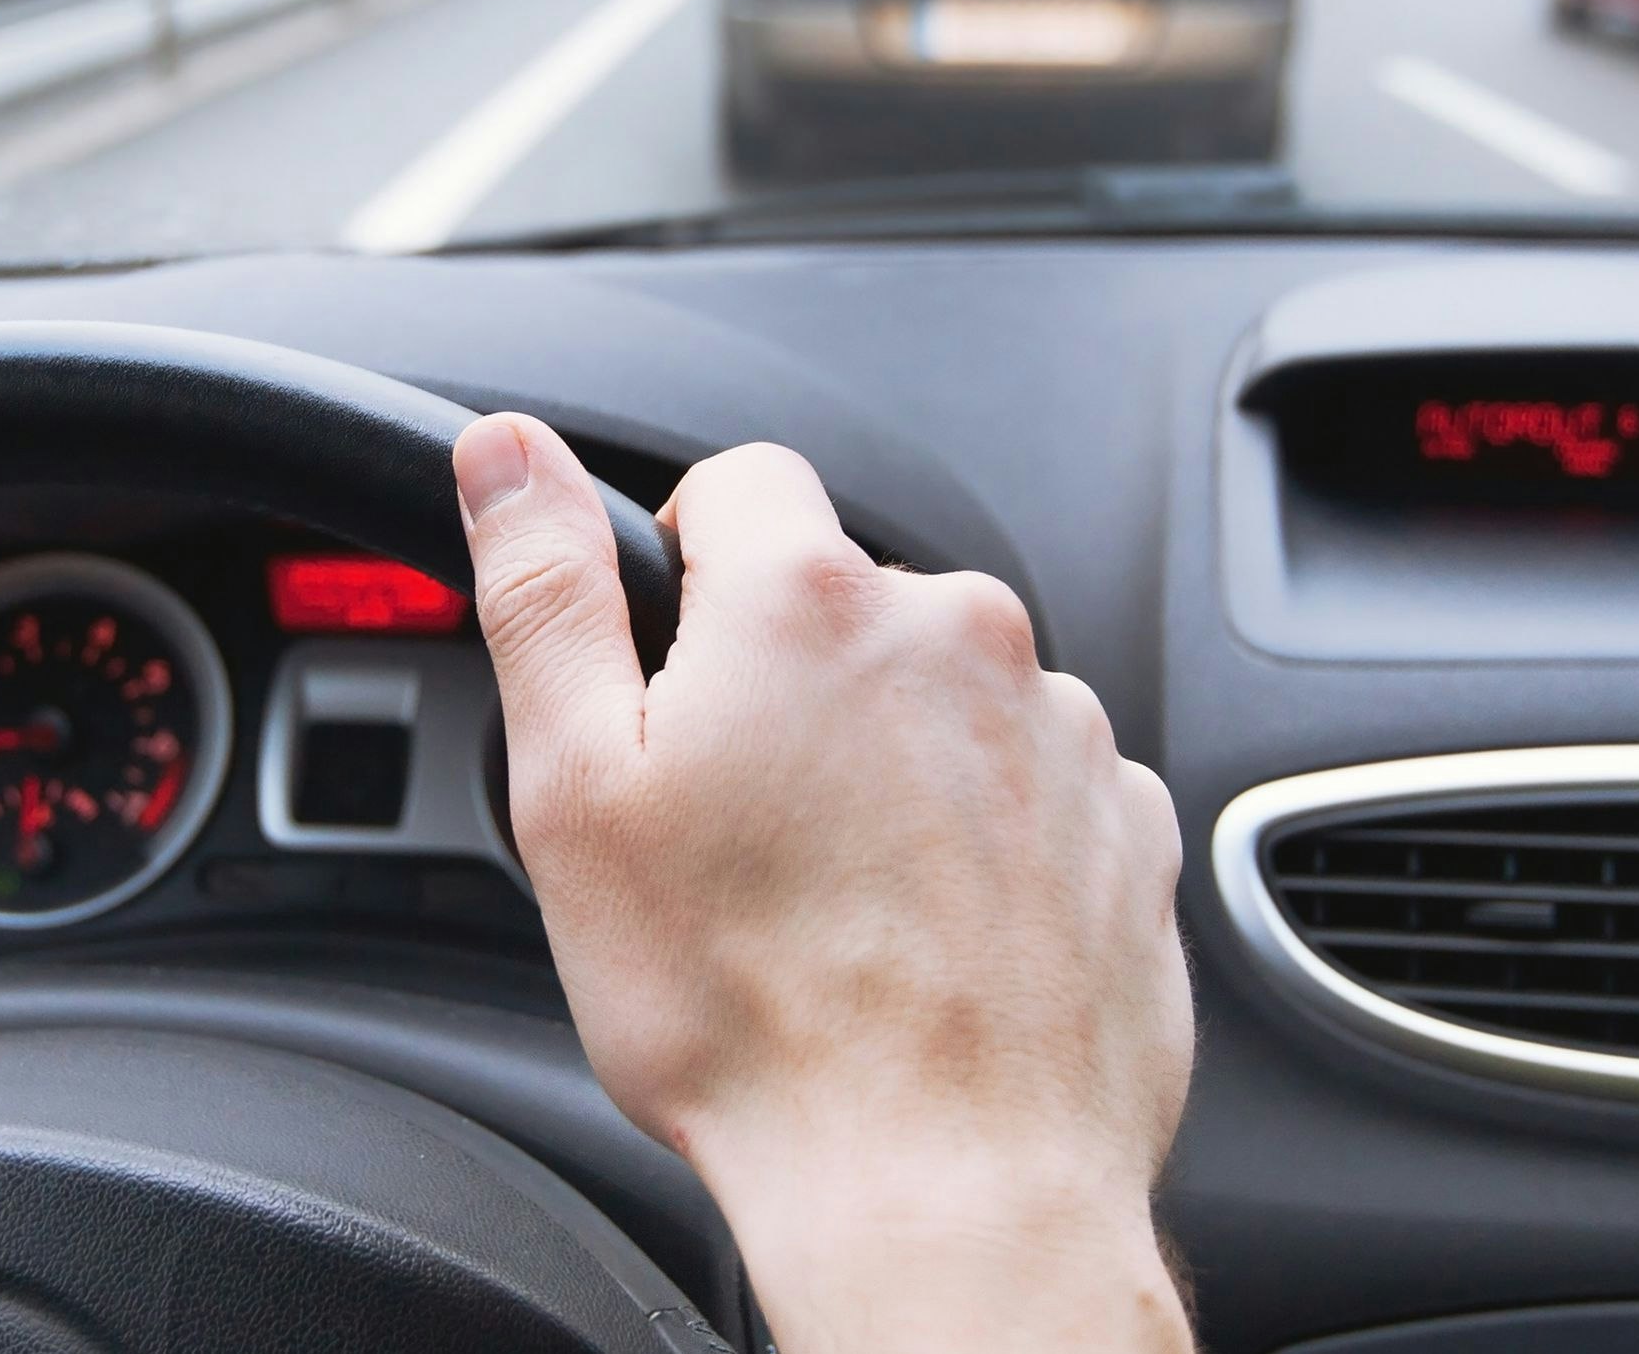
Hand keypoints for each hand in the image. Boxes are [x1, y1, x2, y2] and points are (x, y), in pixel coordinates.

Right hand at [454, 418, 1193, 1353]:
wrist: (943, 1186)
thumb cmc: (749, 1015)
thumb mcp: (577, 791)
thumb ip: (547, 591)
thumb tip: (506, 453)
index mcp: (810, 601)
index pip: (743, 486)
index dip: (687, 571)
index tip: (674, 680)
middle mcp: (961, 634)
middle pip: (849, 604)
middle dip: (792, 688)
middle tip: (739, 833)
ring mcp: (1064, 730)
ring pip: (946, 701)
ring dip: (895, 766)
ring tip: (841, 908)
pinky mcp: (1132, 825)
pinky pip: (1039, 790)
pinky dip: (987, 844)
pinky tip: (931, 941)